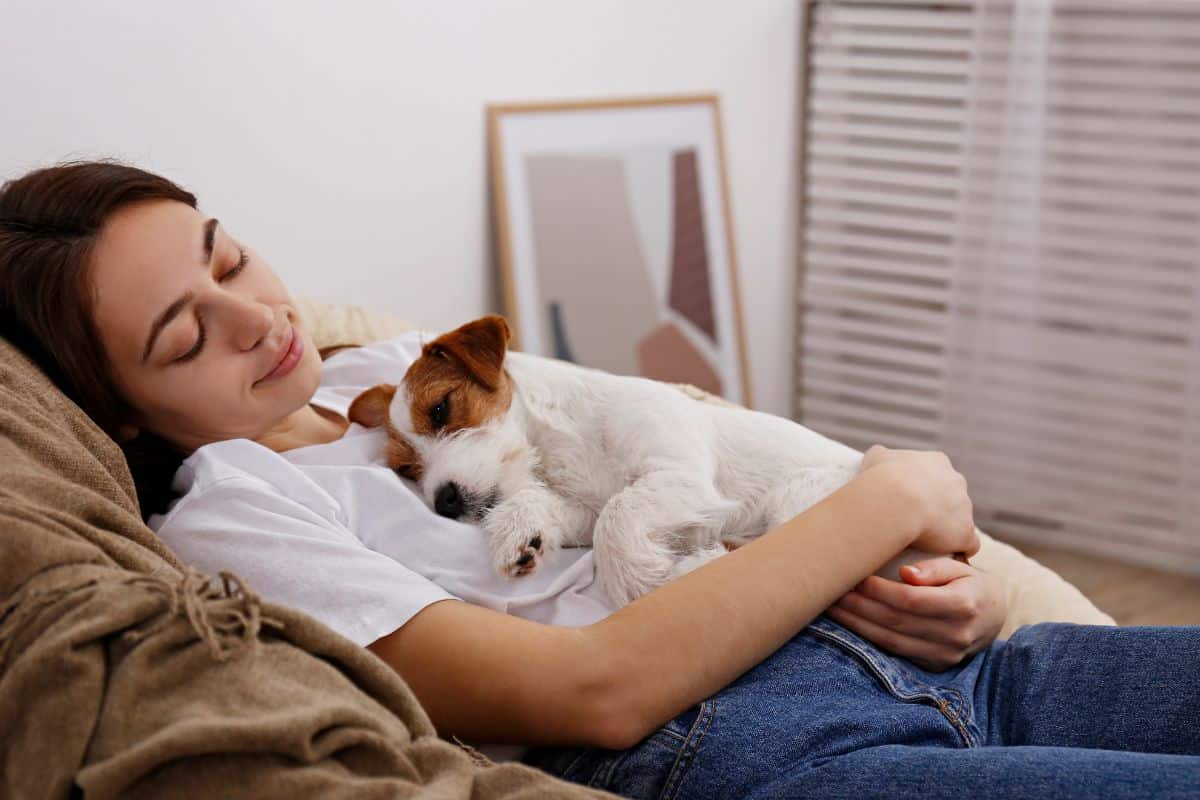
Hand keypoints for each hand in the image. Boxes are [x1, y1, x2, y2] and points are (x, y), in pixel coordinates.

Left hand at [825, 556, 1006, 671]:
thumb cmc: (972, 585)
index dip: (880, 590)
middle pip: (896, 621)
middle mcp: (955, 634)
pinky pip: (894, 653)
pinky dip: (868, 639)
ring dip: (856, 624)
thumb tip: (905, 573)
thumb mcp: (963, 569)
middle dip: (860, 606)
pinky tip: (849, 624)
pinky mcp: (934, 666)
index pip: (912, 599)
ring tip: (832, 607)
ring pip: (890, 641)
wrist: (994, 618)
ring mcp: (945, 655)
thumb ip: (936, 569)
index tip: (856, 576)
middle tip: (832, 590)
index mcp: (964, 605)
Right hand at [857, 445, 978, 557]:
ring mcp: (964, 508)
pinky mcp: (965, 533)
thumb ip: (882, 456)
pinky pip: (968, 544)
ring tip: (926, 541)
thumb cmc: (882, 478)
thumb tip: (880, 457)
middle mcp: (956, 482)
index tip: (910, 499)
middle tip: (915, 520)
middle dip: (939, 507)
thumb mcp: (876, 458)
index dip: (924, 487)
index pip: (936, 475)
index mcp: (937, 462)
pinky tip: (946, 555)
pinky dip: (959, 550)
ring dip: (948, 529)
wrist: (895, 500)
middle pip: (952, 496)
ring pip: (960, 520)